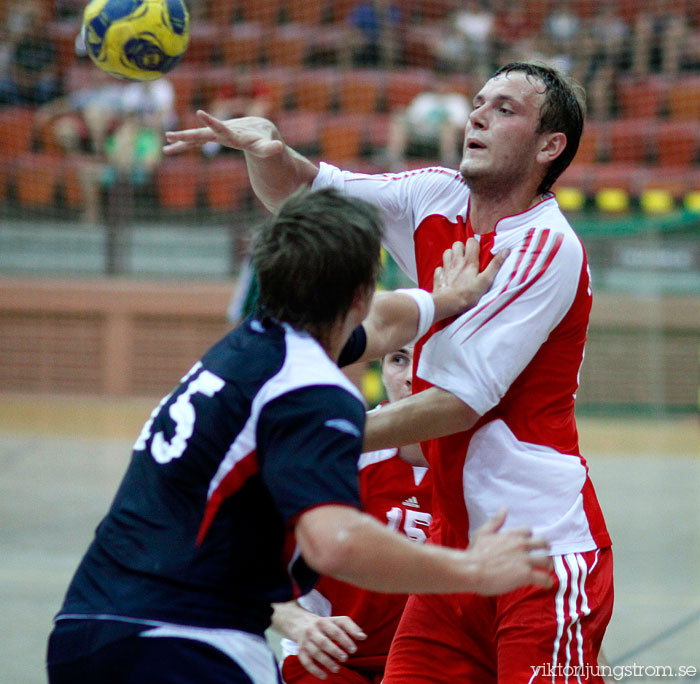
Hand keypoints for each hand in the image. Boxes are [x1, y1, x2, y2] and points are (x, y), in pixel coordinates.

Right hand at [163, 111, 283, 156]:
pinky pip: (195, 142)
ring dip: (181, 141)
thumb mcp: (267, 146)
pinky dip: (184, 146)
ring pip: (196, 137)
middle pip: (202, 133)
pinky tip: (169, 149)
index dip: (212, 123)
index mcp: (233, 134)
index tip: (199, 113)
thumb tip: (279, 148)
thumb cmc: (264, 138)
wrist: (259, 128)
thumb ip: (271, 148)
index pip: (221, 129)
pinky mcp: (212, 137)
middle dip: (187, 135)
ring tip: (166, 144)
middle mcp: (221, 131)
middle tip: (171, 134)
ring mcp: (215, 134)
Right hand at [292, 615, 366, 679]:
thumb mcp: (336, 621)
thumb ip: (350, 627)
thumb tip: (363, 637)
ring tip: (337, 669)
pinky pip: (306, 662)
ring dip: (326, 662)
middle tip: (345, 658)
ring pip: (315, 653)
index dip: (345, 640)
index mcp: (324, 622)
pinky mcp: (301, 651)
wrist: (300, 623)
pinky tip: (325, 676)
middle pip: (324, 642)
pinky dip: (315, 670)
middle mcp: (313, 630)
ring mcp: (306, 641)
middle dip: (335, 651)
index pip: (335, 631)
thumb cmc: (324, 624)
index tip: (354, 650)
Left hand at [432, 238, 508, 318]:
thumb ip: (495, 265)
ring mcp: (446, 268)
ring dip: (452, 255)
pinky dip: (443, 269)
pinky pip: (440, 267)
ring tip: (457, 263)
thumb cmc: (468, 293)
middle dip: (462, 248)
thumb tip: (506, 250)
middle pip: (457, 244)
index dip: (475, 244)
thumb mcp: (486, 280)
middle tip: (467, 257)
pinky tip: (448, 274)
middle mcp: (456, 261)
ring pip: (447, 252)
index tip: (477, 252)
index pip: (471, 242)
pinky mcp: (439, 276)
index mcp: (469, 261)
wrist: (448, 303)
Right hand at [466, 509, 552, 594]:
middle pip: (543, 543)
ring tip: (546, 571)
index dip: (529, 538)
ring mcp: (525, 560)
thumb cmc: (475, 552)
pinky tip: (545, 584)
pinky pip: (544, 578)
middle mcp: (521, 545)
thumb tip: (504, 508)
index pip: (528, 531)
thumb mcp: (483, 532)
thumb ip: (496, 521)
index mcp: (511, 534)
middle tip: (543, 556)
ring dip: (548, 566)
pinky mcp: (526, 575)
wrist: (471, 570)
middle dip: (545, 549)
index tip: (528, 544)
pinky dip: (547, 582)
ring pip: (547, 560)